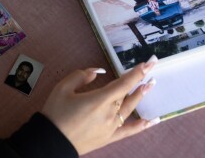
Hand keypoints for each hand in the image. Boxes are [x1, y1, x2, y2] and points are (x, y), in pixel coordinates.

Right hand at [41, 59, 158, 155]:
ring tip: (151, 85)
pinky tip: (153, 120)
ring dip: (140, 96)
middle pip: (127, 94)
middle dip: (139, 81)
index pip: (123, 83)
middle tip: (151, 69)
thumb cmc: (55, 113)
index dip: (137, 72)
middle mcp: (109, 113)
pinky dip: (142, 125)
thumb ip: (81, 76)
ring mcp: (111, 127)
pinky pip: (129, 131)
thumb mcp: (62, 88)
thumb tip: (97, 71)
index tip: (149, 63)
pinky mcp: (109, 137)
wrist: (51, 141)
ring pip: (129, 109)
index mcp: (99, 99)